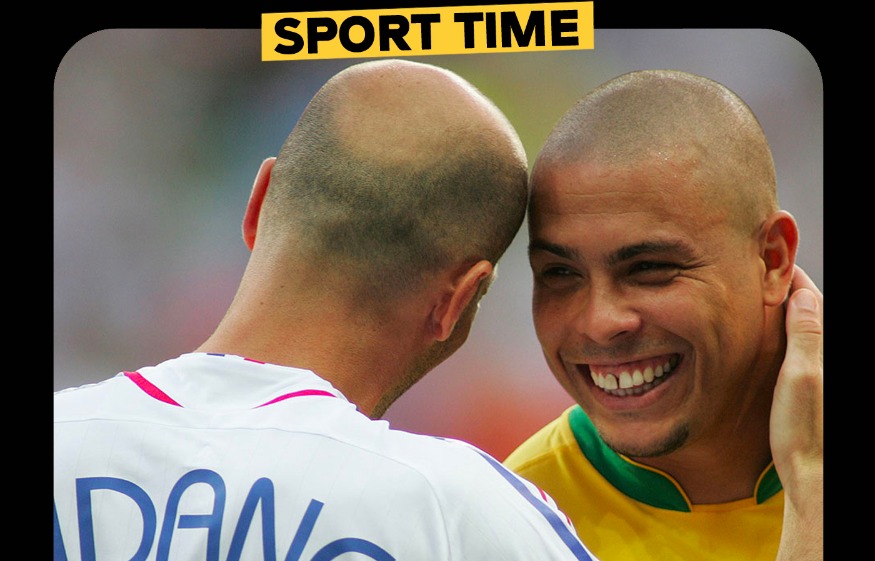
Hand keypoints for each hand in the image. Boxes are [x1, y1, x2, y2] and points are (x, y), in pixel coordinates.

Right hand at [772, 265, 822, 560]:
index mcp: (825, 349)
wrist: (812, 475)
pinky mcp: (810, 389)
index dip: (793, 278)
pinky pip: (800, 349)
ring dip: (788, 312)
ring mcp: (818, 375)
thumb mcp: (801, 375)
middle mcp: (825, 360)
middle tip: (765, 274)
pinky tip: (770, 338)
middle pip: (810, 312)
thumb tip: (802, 293)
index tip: (774, 260)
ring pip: (806, 331)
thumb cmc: (805, 431)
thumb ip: (805, 332)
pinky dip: (786, 334)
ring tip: (765, 299)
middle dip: (790, 291)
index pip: (811, 299)